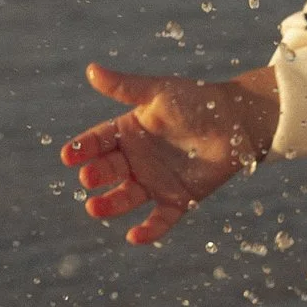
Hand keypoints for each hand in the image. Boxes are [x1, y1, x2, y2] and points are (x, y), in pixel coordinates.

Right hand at [60, 63, 278, 246]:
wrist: (238, 120)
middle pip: (109, 170)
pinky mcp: (179, 200)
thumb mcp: (158, 92)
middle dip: (96, 175)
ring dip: (111, 204)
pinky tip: (134, 237)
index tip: (68, 155)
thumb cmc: (197, 101)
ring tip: (95, 209)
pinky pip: (161, 219)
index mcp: (129, 132)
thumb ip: (125, 87)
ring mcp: (155, 181)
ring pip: (127, 197)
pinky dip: (149, 230)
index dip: (84, 148)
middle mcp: (137, 159)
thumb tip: (91, 70)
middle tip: (87, 177)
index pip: (99, 141)